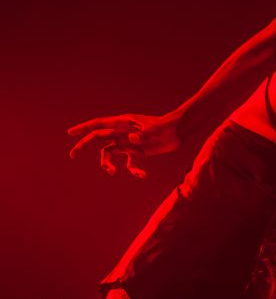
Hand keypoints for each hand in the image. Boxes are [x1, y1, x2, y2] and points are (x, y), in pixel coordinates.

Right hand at [67, 112, 181, 177]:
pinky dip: (133, 171)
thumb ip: (143, 134)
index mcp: (124, 122)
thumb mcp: (157, 129)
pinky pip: (130, 164)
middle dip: (84, 145)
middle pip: (99, 139)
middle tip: (72, 155)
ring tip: (111, 172)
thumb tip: (130, 140)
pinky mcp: (138, 152)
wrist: (181, 131)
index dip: (84, 128)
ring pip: (110, 153)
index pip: (100, 124)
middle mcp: (123, 132)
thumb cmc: (169, 125)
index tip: (70, 133)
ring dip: (107, 164)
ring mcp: (129, 143)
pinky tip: (142, 176)